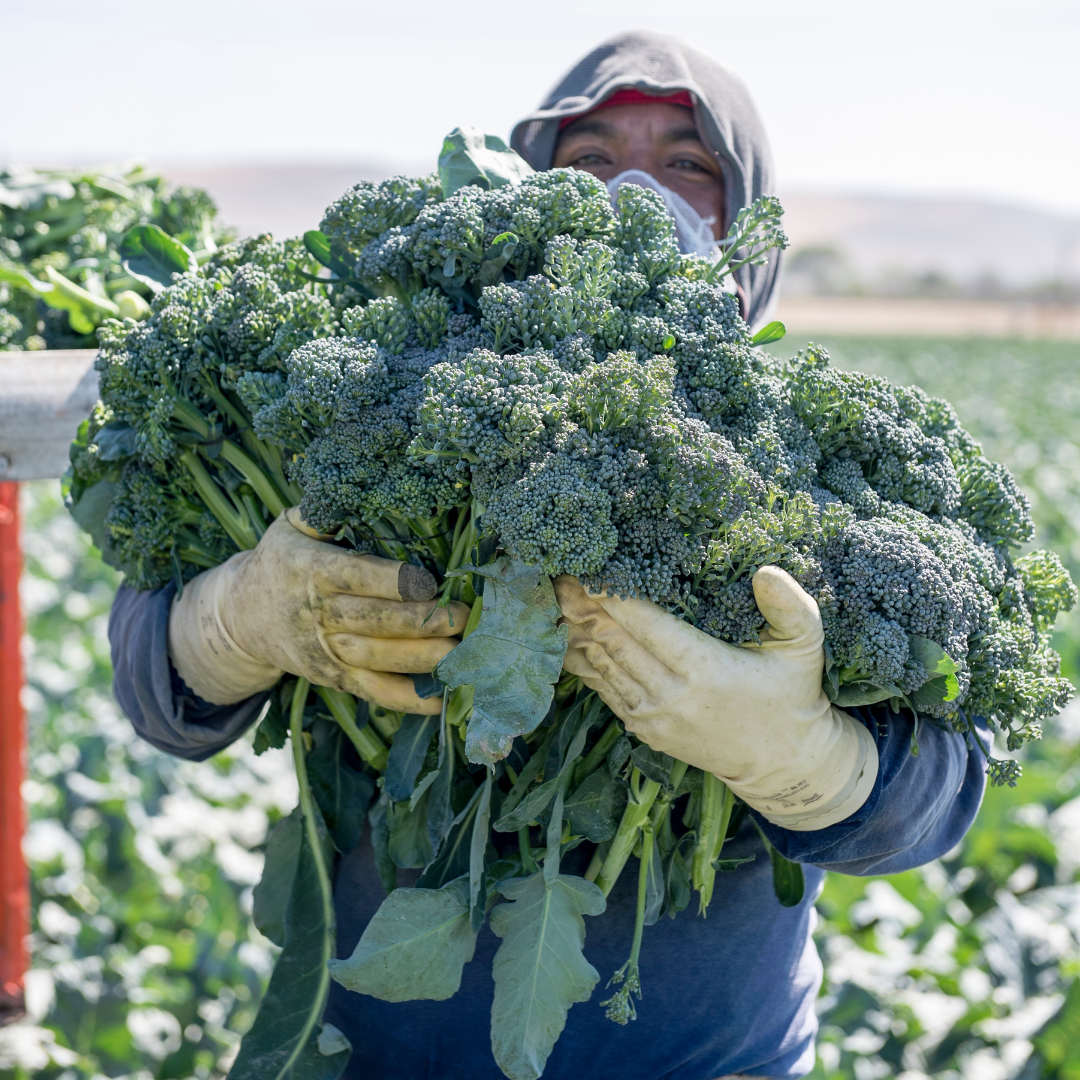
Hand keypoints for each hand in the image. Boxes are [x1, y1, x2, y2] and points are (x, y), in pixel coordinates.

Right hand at [169, 509, 469, 713]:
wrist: (242, 617)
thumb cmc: (280, 560)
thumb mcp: (290, 526)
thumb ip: (323, 508)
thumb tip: (359, 481)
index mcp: (314, 571)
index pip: (358, 577)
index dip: (396, 581)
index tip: (431, 581)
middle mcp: (320, 614)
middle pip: (376, 622)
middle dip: (423, 621)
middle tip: (464, 616)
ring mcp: (328, 651)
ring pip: (379, 660)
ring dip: (424, 659)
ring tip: (464, 652)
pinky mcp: (335, 678)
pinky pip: (374, 693)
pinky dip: (409, 700)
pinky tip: (444, 699)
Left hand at [555, 566, 877, 829]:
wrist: (780, 763)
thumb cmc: (792, 694)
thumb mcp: (804, 649)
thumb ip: (792, 608)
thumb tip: (765, 571)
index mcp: (704, 671)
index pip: (645, 625)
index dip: (612, 596)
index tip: (588, 568)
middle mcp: (670, 696)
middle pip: (613, 642)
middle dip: (583, 607)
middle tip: (560, 573)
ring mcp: (652, 716)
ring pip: (601, 665)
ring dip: (576, 631)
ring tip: (556, 596)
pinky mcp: (643, 728)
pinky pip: (604, 688)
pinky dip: (584, 659)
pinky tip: (567, 633)